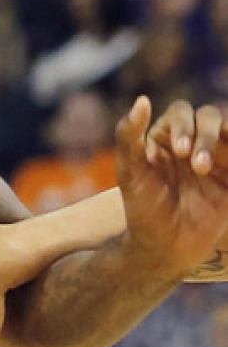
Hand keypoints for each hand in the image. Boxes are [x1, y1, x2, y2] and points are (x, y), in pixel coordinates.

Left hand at [116, 97, 227, 276]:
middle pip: (209, 117)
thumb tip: (142, 100)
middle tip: (196, 165)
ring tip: (204, 170)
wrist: (165, 247)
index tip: (179, 151)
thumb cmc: (142, 207)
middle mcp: (193, 142)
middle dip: (205, 134)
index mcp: (166, 136)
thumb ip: (129, 135)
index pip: (181, 112)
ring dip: (220, 142)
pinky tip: (227, 167)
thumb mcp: (129, 171)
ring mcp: (217, 158)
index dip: (183, 125)